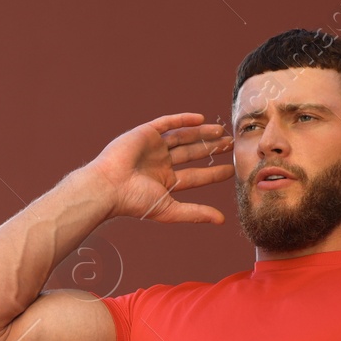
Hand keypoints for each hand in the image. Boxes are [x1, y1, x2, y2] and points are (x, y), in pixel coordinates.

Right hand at [84, 112, 234, 223]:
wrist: (108, 186)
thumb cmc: (134, 202)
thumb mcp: (170, 209)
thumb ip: (196, 213)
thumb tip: (221, 221)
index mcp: (165, 182)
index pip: (195, 176)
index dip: (213, 173)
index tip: (231, 170)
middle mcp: (160, 164)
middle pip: (192, 154)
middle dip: (211, 149)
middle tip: (231, 144)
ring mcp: (153, 148)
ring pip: (183, 137)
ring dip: (201, 133)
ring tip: (221, 130)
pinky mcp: (145, 134)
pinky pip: (167, 123)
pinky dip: (183, 120)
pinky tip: (200, 119)